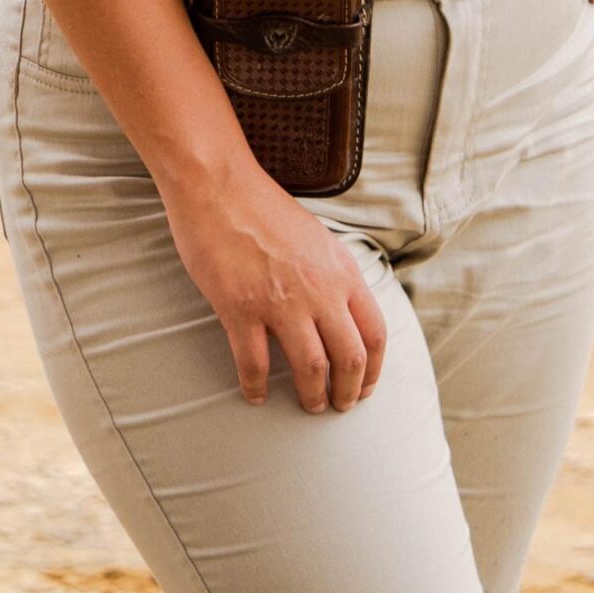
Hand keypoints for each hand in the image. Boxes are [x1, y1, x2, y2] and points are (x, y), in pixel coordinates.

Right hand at [164, 163, 386, 413]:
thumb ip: (334, 275)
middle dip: (349, 392)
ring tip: (309, 405)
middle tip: (340, 405)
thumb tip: (344, 311)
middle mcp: (319, 291)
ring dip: (312, 397)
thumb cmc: (264, 208)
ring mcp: (280, 303)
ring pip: (310, 370)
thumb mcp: (319, 238)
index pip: (375, 333)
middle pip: (350, 359)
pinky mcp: (241, 310)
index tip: (365, 386)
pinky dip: (257, 388)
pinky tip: (255, 396)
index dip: (374, 369)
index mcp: (342, 271)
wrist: (219, 187)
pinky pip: (255, 366)